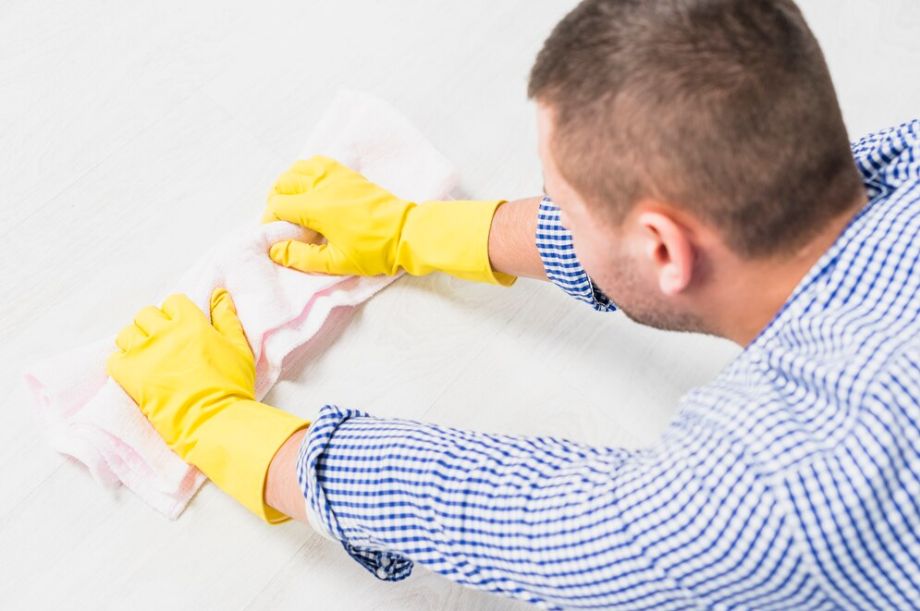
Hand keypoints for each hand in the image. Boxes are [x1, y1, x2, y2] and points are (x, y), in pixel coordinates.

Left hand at [106, 288, 308, 522]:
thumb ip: (227, 319)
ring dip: (135, 342)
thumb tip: (219, 293)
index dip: (176, 314)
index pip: (173, 301)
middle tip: (164, 344)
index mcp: (192, 323)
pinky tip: (136, 373)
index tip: (181, 328)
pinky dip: (122, 364)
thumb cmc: (231, 387)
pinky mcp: (129, 375)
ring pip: (126, 334)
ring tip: (147, 358)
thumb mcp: (239, 349)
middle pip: (145, 314)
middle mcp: (165, 333)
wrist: (214, 421)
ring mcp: (144, 354)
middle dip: (153, 325)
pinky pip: (113, 359)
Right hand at [262, 155, 516, 285]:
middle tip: (280, 221)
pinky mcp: (349, 174)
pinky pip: (319, 162)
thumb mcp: (336, 262)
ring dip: (288, 182)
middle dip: (275, 200)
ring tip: (292, 203)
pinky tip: (311, 187)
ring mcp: (337, 176)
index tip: (274, 235)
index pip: (278, 205)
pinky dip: (307, 170)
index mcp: (317, 207)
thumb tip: (275, 250)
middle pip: (283, 182)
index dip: (269, 220)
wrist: (408, 232)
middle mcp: (323, 185)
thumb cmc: (374, 250)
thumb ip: (302, 257)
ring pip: (298, 167)